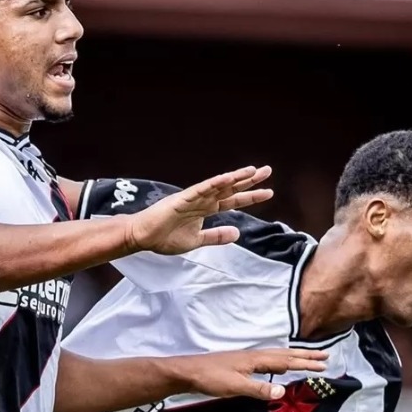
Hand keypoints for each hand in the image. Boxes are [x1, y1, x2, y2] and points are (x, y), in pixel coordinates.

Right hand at [126, 165, 272, 254]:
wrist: (143, 237)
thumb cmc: (165, 237)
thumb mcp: (196, 241)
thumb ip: (216, 236)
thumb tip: (237, 233)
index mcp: (205, 209)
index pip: (232, 200)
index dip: (250, 196)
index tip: (268, 192)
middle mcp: (202, 200)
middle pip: (229, 188)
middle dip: (249, 181)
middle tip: (268, 171)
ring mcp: (192, 198)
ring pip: (218, 185)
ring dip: (235, 178)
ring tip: (253, 171)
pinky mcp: (182, 199)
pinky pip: (201, 190)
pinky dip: (214, 183)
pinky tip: (228, 178)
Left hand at [177, 348, 328, 400]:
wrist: (188, 372)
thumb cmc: (210, 378)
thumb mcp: (235, 386)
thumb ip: (259, 389)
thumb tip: (284, 392)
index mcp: (255, 359)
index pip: (286, 360)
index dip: (305, 363)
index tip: (324, 364)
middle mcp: (253, 356)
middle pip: (284, 354)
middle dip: (305, 356)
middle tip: (324, 357)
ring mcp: (246, 359)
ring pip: (276, 356)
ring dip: (294, 358)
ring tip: (307, 359)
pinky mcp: (240, 365)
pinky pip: (267, 361)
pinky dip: (280, 362)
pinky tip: (278, 368)